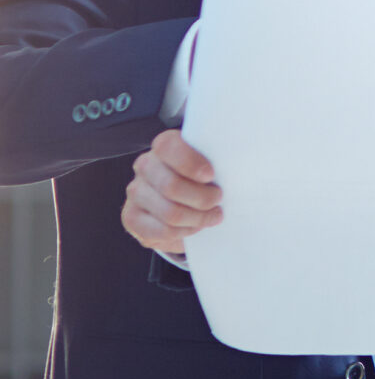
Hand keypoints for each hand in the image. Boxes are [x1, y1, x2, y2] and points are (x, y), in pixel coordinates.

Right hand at [121, 131, 222, 257]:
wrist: (176, 194)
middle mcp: (145, 166)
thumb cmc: (199, 175)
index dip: (191, 163)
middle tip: (218, 200)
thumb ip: (216, 160)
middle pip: (172, 187)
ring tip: (212, 216)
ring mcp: (136, 192)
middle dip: (201, 198)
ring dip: (197, 219)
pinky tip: (195, 227)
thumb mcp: (208, 161)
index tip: (211, 175)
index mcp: (163, 146)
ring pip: (169, 213)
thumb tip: (239, 166)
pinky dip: (184, 233)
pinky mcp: (131, 217)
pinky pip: (161, 232)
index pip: (169, 148)